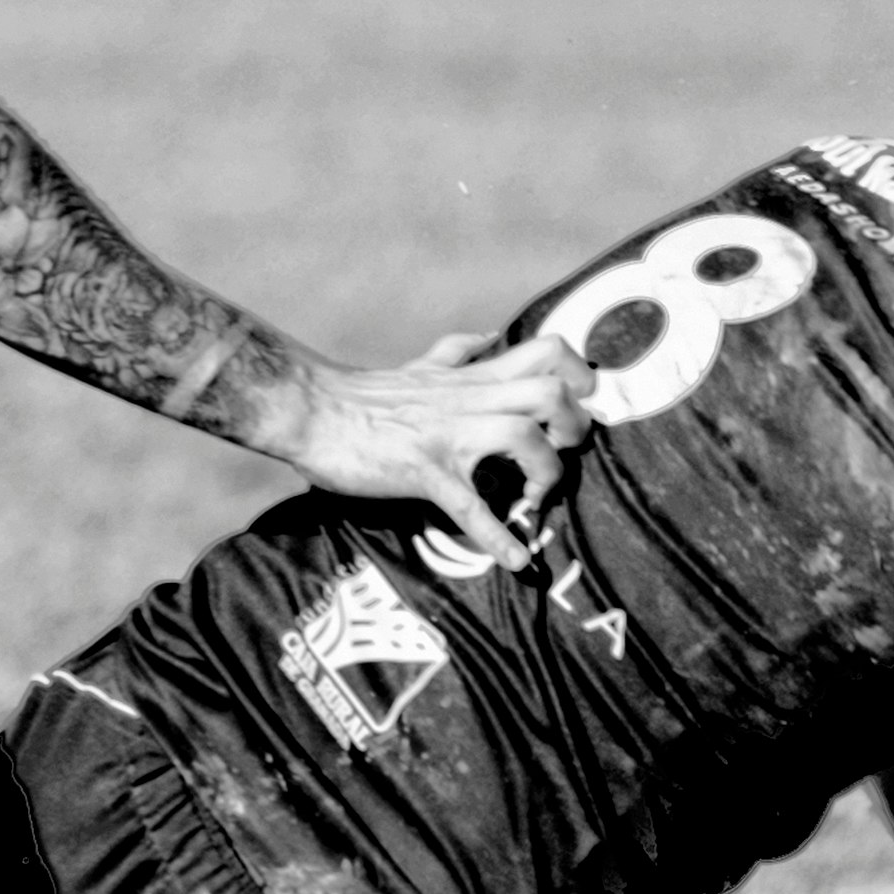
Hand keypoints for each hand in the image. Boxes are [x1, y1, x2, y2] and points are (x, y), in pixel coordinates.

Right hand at [272, 328, 590, 549]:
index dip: (579, 374)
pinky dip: (497, 538)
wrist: (310, 411)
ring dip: (546, 474)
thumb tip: (488, 334)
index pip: (547, 351)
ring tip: (537, 500)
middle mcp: (470, 400)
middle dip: (576, 427)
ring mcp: (448, 435)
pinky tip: (516, 559)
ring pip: (523, 437)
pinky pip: (469, 507)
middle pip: (551, 391)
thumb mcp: (420, 367)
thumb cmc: (363, 395)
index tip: (582, 404)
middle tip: (564, 455)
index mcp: (473, 378)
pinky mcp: (424, 472)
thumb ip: (458, 352)